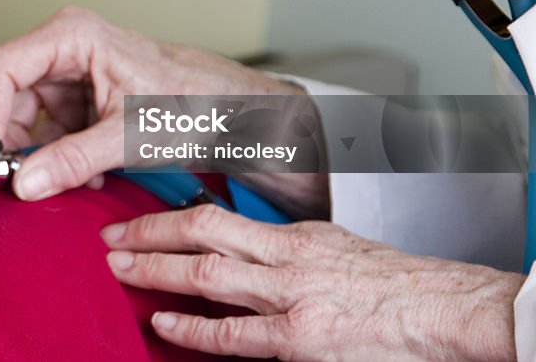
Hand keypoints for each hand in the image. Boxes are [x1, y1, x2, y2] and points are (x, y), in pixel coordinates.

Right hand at [0, 6, 302, 200]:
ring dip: (26, 151)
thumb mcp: (132, 137)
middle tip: (9, 174)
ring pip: (10, 113)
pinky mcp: (69, 96)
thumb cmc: (193, 102)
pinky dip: (46, 155)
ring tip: (57, 177)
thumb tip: (24, 183)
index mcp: (71, 36)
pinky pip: (35, 127)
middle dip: (0, 136)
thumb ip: (73, 160)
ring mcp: (62, 71)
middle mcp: (59, 46)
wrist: (224, 108)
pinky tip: (76, 171)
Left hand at [102, 204, 522, 360]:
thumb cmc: (389, 282)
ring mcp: (289, 297)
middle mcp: (284, 258)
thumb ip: (282, 246)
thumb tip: (241, 244)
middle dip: (149, 236)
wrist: (441, 308)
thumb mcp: (331, 246)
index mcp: (290, 234)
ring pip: (208, 274)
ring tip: (120, 271)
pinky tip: (164, 323)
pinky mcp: (300, 338)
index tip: (135, 221)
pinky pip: (235, 334)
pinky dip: (194, 328)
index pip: (214, 214)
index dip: (166, 217)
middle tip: (110, 239)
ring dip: (157, 271)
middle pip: (201, 235)